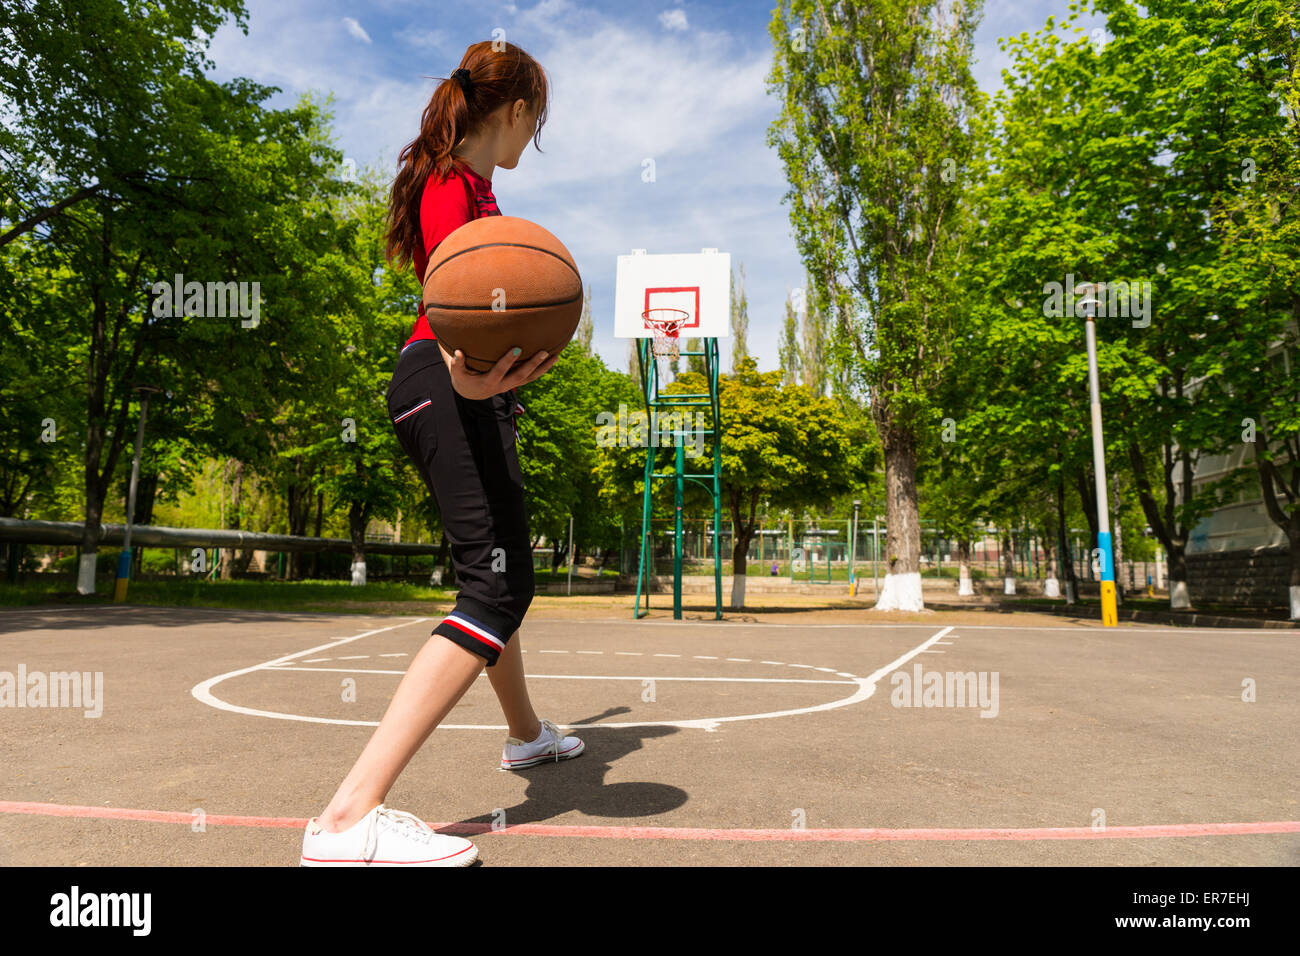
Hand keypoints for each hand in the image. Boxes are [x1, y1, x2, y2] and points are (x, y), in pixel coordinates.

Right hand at [438, 342, 561, 399]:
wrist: (472, 392)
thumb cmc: (463, 377)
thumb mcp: (458, 373)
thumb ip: (457, 364)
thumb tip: (458, 353)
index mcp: (489, 382)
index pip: (500, 371)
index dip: (508, 362)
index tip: (517, 349)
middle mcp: (503, 385)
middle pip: (521, 376)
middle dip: (533, 364)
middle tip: (544, 352)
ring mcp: (512, 385)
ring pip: (530, 378)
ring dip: (543, 368)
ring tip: (555, 356)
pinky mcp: (517, 383)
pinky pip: (532, 377)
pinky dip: (542, 369)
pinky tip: (553, 359)